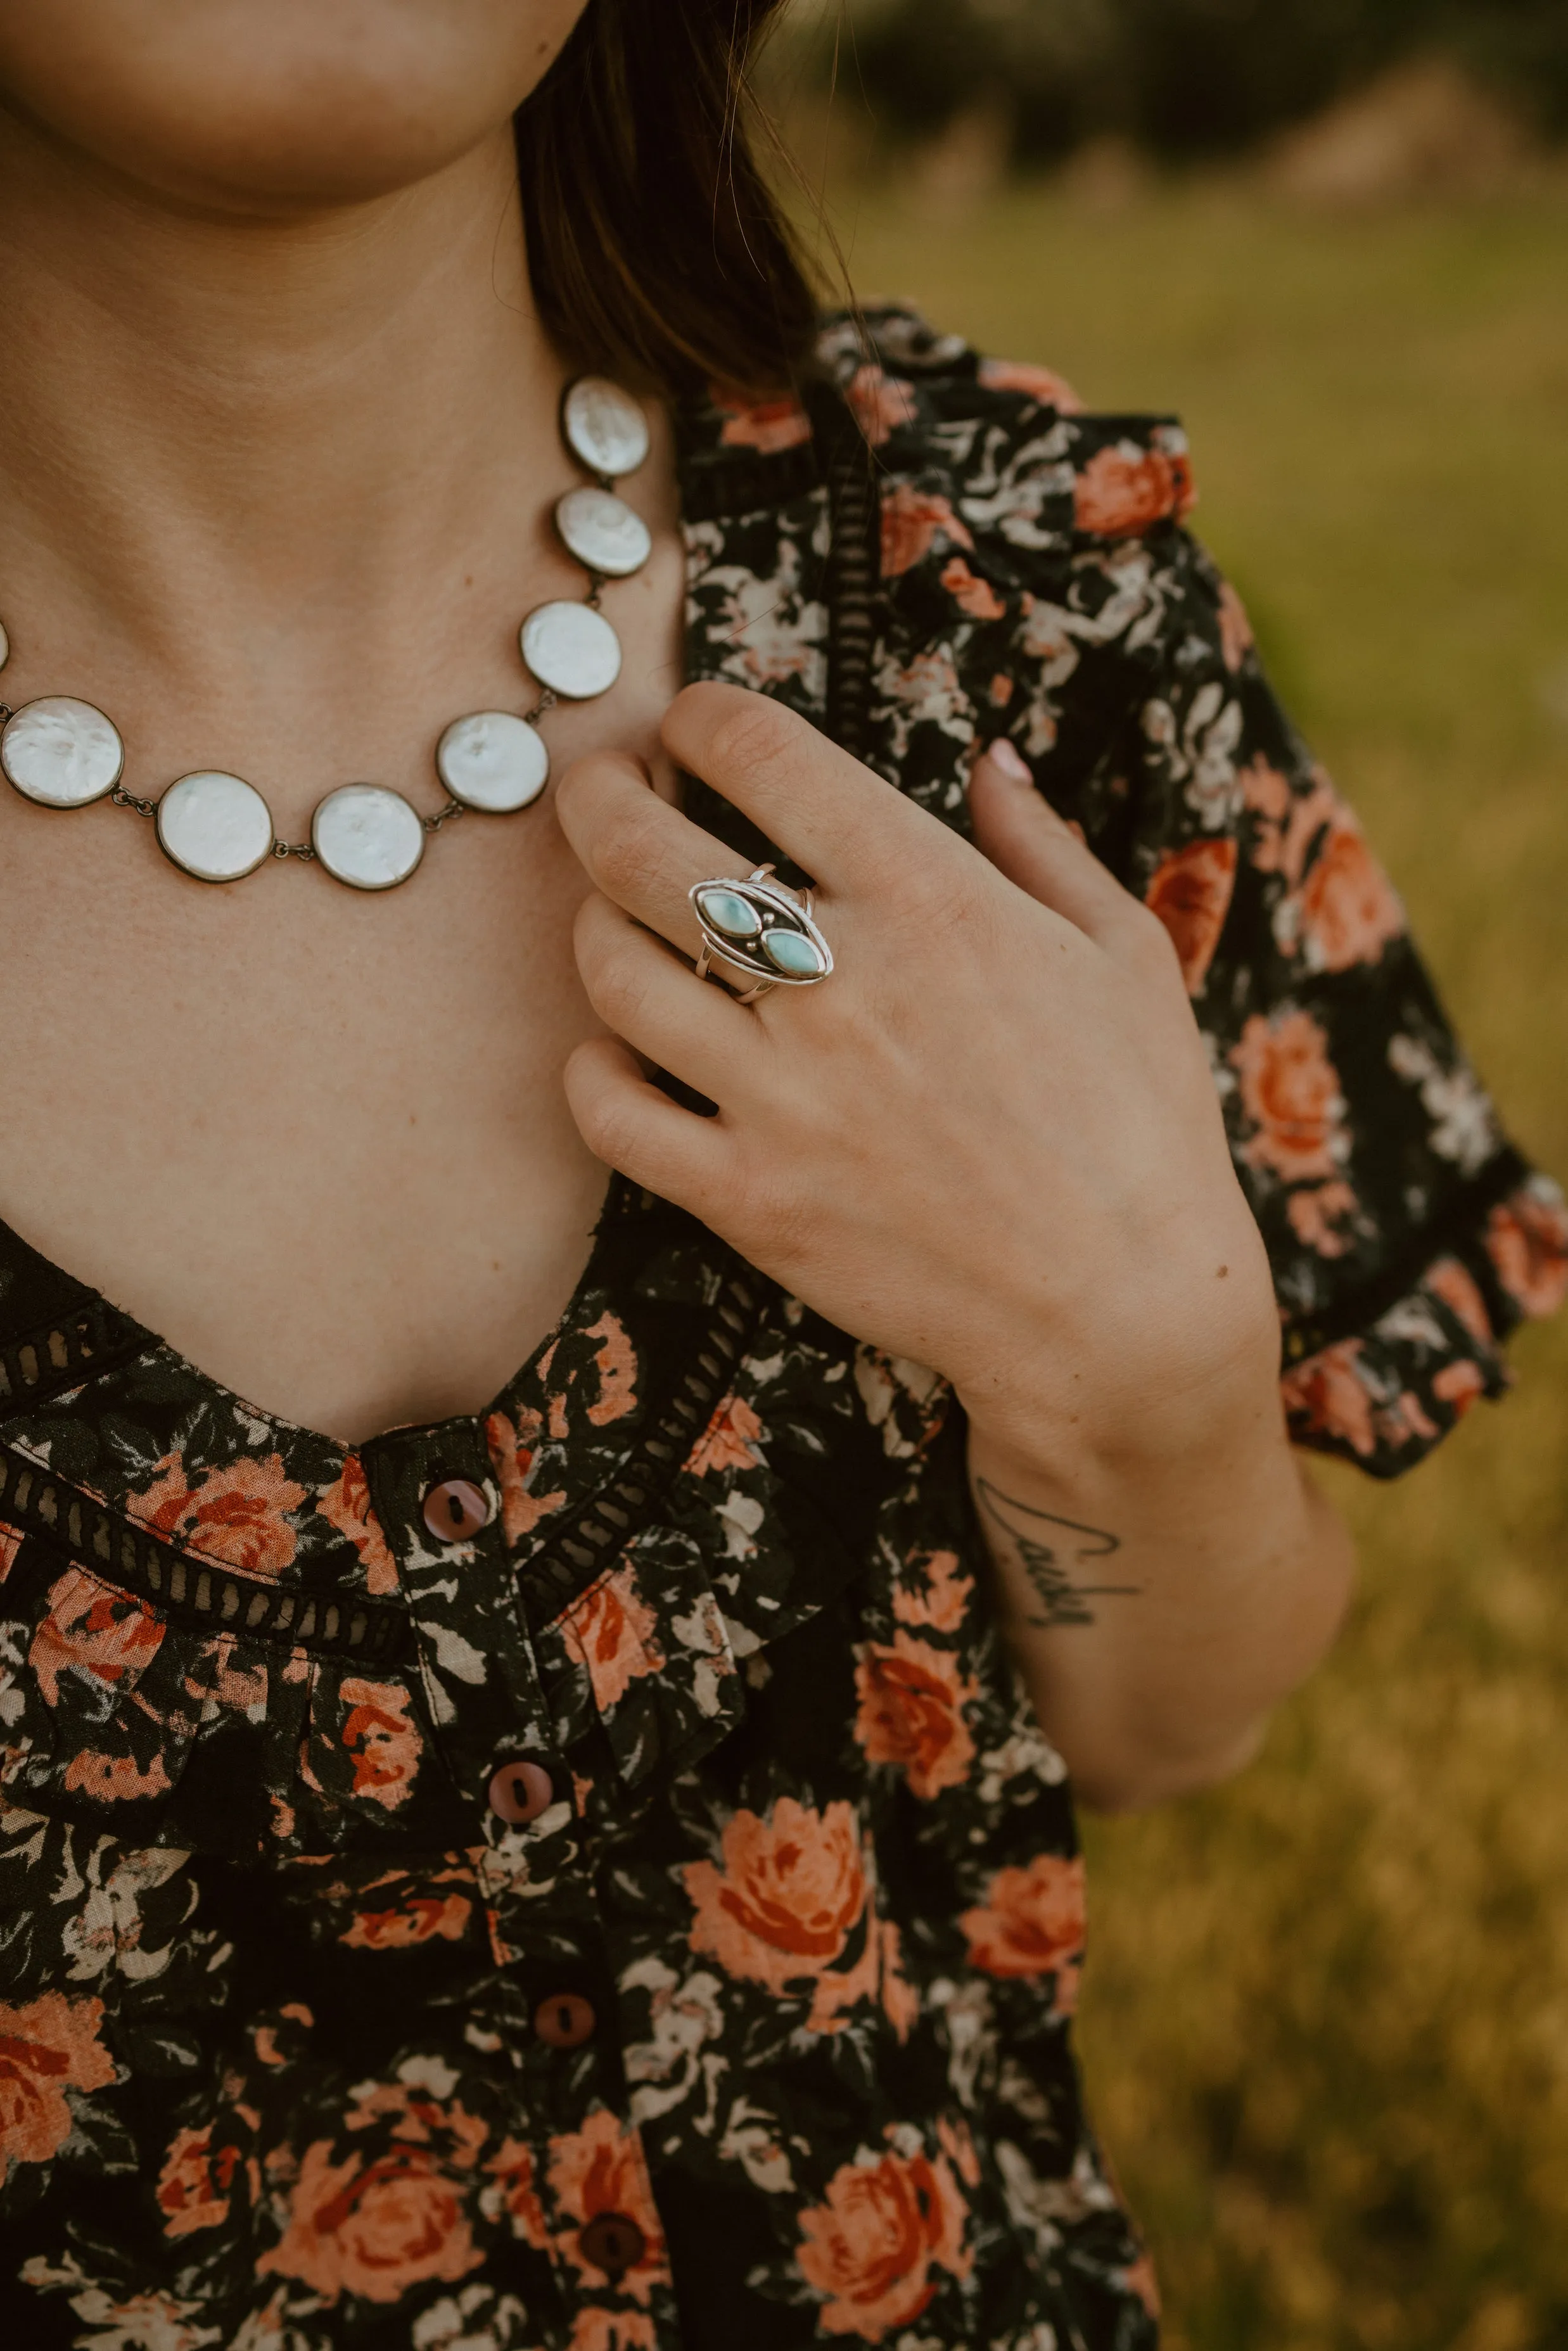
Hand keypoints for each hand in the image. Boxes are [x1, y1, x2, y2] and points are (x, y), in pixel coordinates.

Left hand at [554, 681, 1279, 1474]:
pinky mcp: (746, 1197)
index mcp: (927, 895)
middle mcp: (835, 982)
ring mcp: (779, 1095)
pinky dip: (593, 1071)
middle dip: (596, 794)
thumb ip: (1042, 844)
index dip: (697, 716)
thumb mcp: (1123, 953)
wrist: (1123, 1309)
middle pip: (639, 848)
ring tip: (615, 920)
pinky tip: (621, 1055)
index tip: (691, 728)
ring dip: (593, 926)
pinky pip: (609, 1113)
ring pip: (608, 972)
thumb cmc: (1139, 1124)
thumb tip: (990, 762)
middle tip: (601, 791)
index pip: (757, 751)